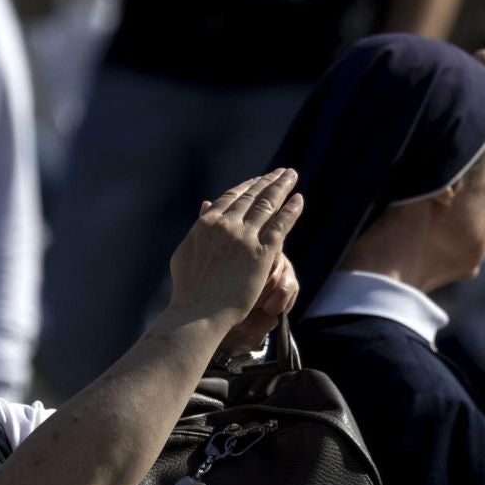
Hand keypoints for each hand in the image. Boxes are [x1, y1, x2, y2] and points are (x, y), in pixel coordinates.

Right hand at [160, 169, 303, 334]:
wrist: (198, 313)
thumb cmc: (188, 291)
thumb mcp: (185, 253)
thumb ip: (197, 228)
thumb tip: (205, 207)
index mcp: (206, 224)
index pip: (230, 198)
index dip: (247, 187)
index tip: (258, 180)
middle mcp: (225, 225)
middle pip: (251, 196)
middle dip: (268, 181)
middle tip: (282, 171)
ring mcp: (244, 238)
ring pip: (267, 204)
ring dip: (281, 186)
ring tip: (292, 175)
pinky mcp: (262, 253)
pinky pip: (280, 224)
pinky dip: (291, 210)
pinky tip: (299, 199)